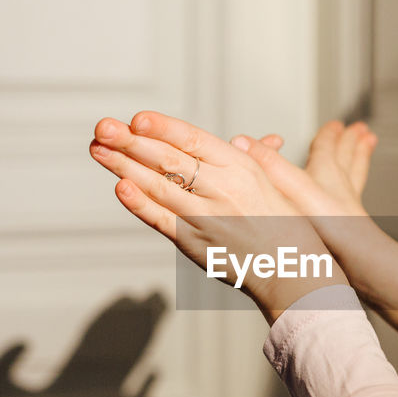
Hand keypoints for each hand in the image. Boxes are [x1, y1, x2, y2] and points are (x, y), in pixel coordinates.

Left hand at [90, 112, 347, 322]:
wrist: (299, 279)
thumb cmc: (295, 232)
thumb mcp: (283, 186)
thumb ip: (260, 160)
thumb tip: (242, 140)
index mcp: (245, 168)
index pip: (194, 140)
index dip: (163, 127)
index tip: (137, 117)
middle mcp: (225, 189)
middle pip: (169, 159)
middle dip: (130, 141)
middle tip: (101, 127)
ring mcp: (209, 218)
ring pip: (159, 185)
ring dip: (123, 165)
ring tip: (97, 150)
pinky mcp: (198, 245)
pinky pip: (163, 221)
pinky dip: (140, 204)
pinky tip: (120, 187)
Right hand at [230, 120, 375, 217]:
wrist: (354, 257)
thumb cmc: (327, 224)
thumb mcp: (290, 186)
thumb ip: (266, 163)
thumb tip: (240, 142)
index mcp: (325, 172)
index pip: (326, 146)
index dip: (328, 134)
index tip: (335, 125)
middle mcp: (339, 186)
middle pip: (345, 156)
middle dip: (349, 142)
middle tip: (360, 130)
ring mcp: (348, 206)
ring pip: (356, 174)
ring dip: (360, 159)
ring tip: (368, 145)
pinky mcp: (352, 227)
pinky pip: (356, 200)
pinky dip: (355, 193)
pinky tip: (352, 198)